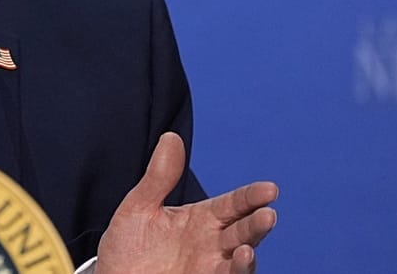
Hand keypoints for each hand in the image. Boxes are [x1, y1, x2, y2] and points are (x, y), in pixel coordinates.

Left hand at [96, 132, 277, 273]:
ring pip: (240, 260)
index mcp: (201, 219)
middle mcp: (212, 243)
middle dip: (257, 223)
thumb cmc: (126, 247)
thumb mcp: (139, 207)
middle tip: (267, 214)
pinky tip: (238, 259)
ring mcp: (210, 267)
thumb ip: (159, 177)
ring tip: (247, 247)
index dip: (251, 196)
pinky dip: (235, 272)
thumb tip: (171, 137)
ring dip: (248, 255)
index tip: (270, 189)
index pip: (233, 204)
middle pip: (243, 231)